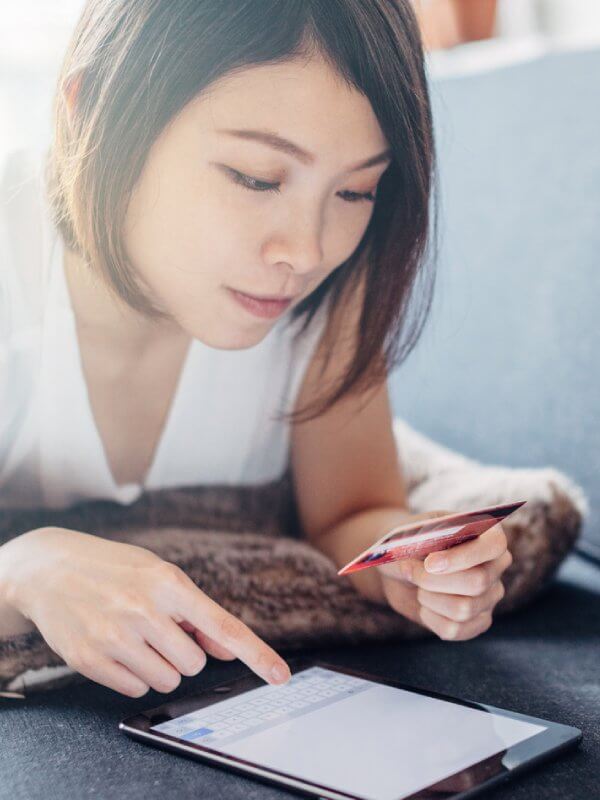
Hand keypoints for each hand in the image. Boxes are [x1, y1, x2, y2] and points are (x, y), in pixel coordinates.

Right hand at [1, 527, 290, 696]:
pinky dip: (134, 676)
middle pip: (195, 663)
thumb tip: (224, 651)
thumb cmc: (114, 568)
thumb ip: (195, 612)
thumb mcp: (158, 574)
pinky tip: (117, 648)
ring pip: (168, 679)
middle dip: (184, 652)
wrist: (50, 569)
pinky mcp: (90, 660)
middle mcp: (143, 610)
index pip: (222, 626)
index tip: (280, 676)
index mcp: (168, 582)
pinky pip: (136, 690)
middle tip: (160, 630)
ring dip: (160, 666)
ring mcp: (115, 637)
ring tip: (136, 637)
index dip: (257, 654)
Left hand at [376, 511, 511, 640]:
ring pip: (464, 608)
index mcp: (487, 532)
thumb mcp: (410, 534)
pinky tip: (424, 605)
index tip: (429, 563)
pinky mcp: (478, 620)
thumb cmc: (408, 542)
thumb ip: (420, 544)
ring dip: (429, 598)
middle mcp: (496, 564)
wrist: (399, 566)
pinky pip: (455, 629)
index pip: (494, 545)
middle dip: (434, 580)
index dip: (462, 557)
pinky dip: (430, 617)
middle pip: (478, 581)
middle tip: (411, 572)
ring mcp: (490, 595)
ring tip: (419, 586)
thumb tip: (430, 564)